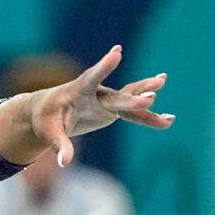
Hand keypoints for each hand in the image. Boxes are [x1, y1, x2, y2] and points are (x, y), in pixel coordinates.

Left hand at [27, 45, 173, 166]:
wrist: (49, 112)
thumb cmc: (46, 119)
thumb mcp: (49, 132)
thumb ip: (59, 145)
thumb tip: (63, 163)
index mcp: (77, 91)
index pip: (91, 78)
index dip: (104, 66)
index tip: (117, 52)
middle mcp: (96, 93)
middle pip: (117, 96)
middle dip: (133, 98)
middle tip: (151, 97)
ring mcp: (106, 100)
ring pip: (130, 98)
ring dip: (147, 94)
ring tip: (164, 81)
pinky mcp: (112, 109)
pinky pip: (133, 114)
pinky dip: (149, 118)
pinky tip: (168, 120)